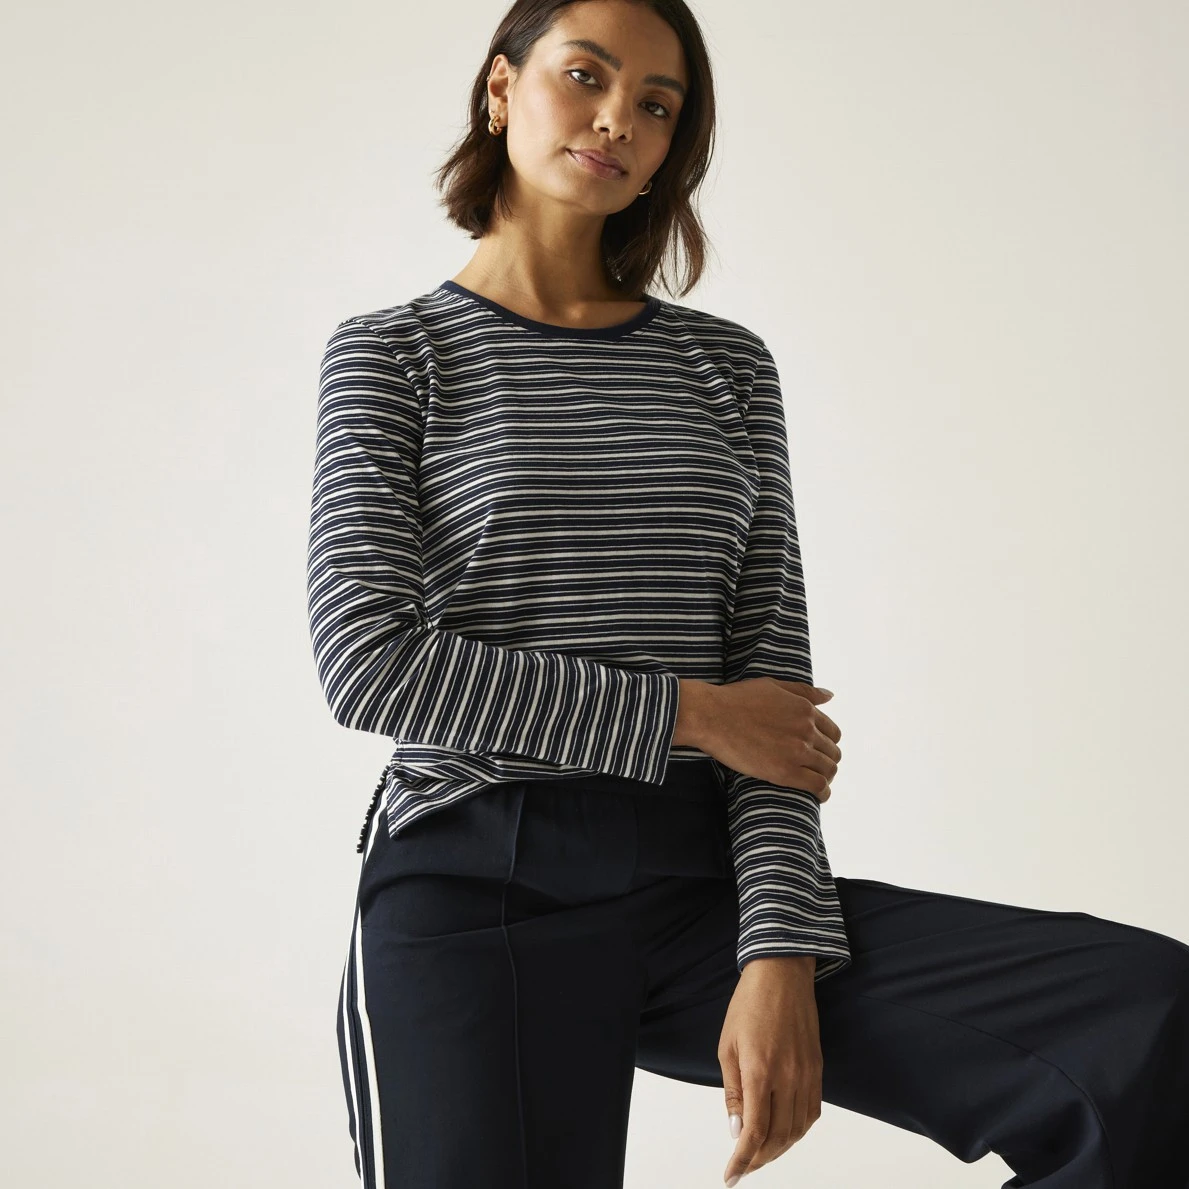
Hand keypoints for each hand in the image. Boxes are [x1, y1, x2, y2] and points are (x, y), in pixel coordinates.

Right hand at [703, 680, 840, 803]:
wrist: (712, 716)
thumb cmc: (737, 699)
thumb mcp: (774, 686)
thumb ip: (803, 691)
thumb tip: (829, 696)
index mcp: (805, 709)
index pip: (832, 732)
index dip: (827, 743)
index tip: (819, 751)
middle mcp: (807, 730)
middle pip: (832, 752)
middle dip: (827, 760)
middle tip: (815, 768)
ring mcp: (798, 751)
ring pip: (828, 770)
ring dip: (826, 777)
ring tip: (817, 782)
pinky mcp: (785, 772)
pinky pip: (817, 786)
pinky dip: (822, 793)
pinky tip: (819, 796)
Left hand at [718, 956, 821, 1184]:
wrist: (781, 974)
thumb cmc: (748, 1005)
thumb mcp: (727, 1046)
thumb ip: (733, 1091)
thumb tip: (736, 1130)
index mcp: (760, 1071)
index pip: (754, 1132)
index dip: (742, 1160)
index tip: (731, 1176)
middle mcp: (787, 1077)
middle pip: (778, 1138)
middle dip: (759, 1159)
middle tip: (743, 1167)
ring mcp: (806, 1074)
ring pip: (797, 1130)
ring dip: (780, 1149)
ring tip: (761, 1154)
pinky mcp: (818, 1069)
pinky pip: (812, 1112)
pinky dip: (798, 1131)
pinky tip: (785, 1133)